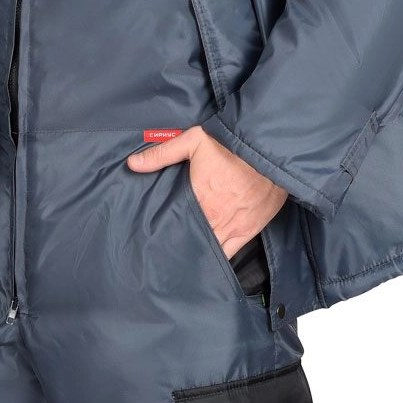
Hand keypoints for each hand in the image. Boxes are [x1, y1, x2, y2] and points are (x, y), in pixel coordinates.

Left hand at [127, 125, 288, 257]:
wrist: (270, 149)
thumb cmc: (232, 145)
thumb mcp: (193, 141)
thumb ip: (162, 154)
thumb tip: (132, 163)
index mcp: (199, 200)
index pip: (177, 225)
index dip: (167, 233)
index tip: (156, 239)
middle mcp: (216, 218)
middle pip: (193, 241)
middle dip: (181, 246)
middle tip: (166, 254)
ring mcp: (234, 227)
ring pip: (212, 250)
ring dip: (200, 253)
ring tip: (185, 261)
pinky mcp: (251, 229)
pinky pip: (233, 251)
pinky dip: (221, 257)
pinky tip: (210, 261)